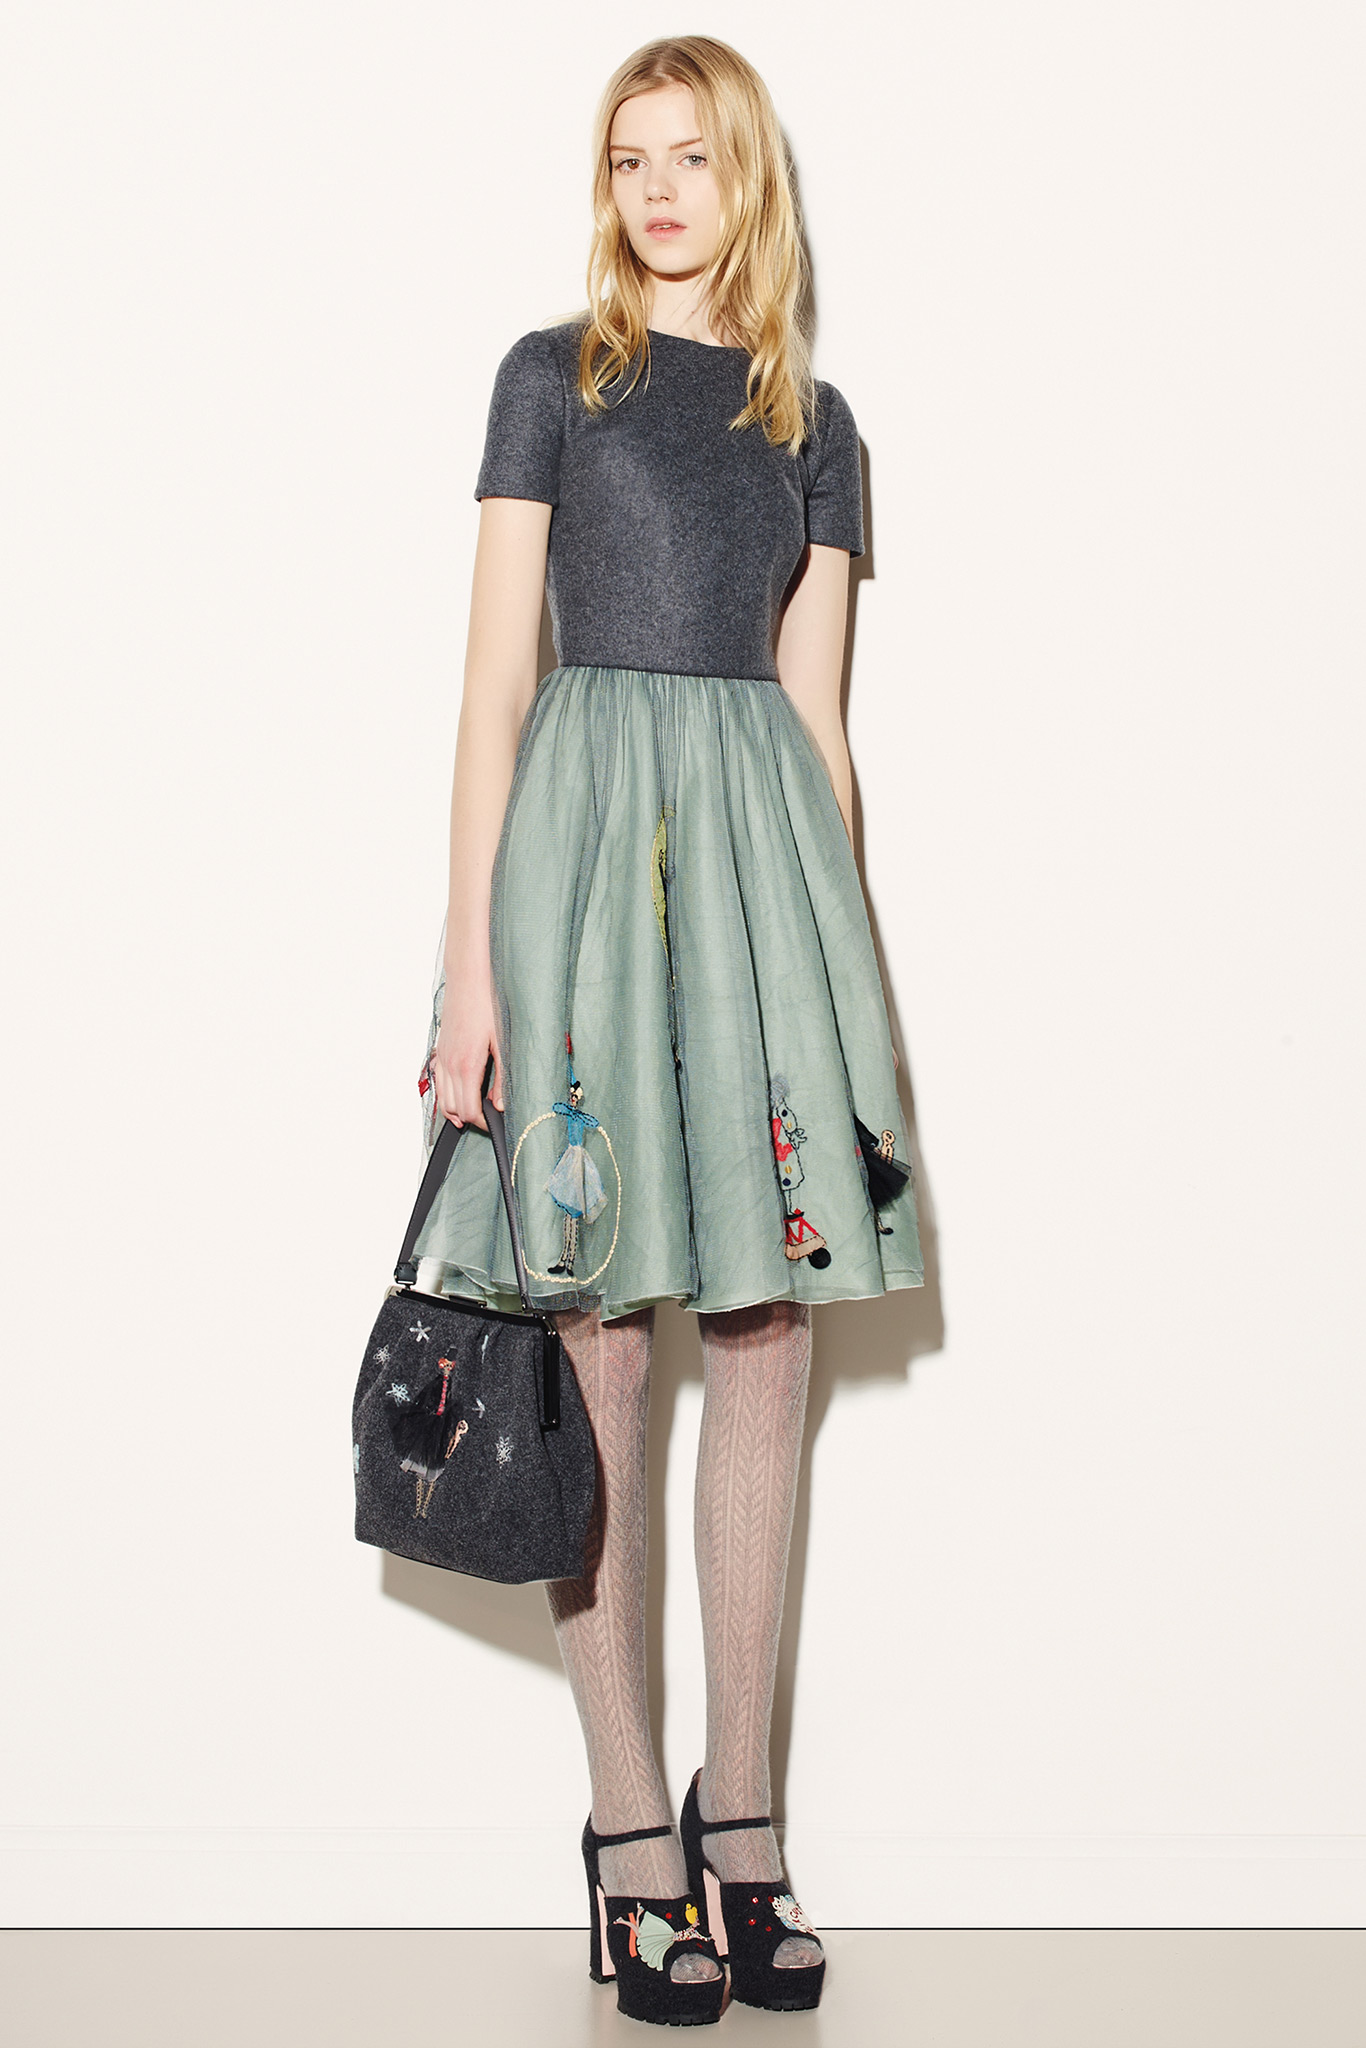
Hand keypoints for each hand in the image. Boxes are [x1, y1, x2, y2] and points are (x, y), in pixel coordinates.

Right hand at [428, 988, 504, 1132]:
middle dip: (469, 1118)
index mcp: (466, 1066)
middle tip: (486, 1122)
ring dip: (455, 1109)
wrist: (469, 979)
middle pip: (453, 1108)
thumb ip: (502, 1077)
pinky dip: (446, 1094)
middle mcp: (450, 1064)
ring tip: (471, 1115)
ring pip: (443, 1097)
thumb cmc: (488, 1005)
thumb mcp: (503, 1043)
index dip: (481, 1122)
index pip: (468, 1109)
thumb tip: (500, 1104)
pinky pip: (439, 1081)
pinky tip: (457, 1094)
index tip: (494, 1124)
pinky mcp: (441, 1049)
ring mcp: (443, 1057)